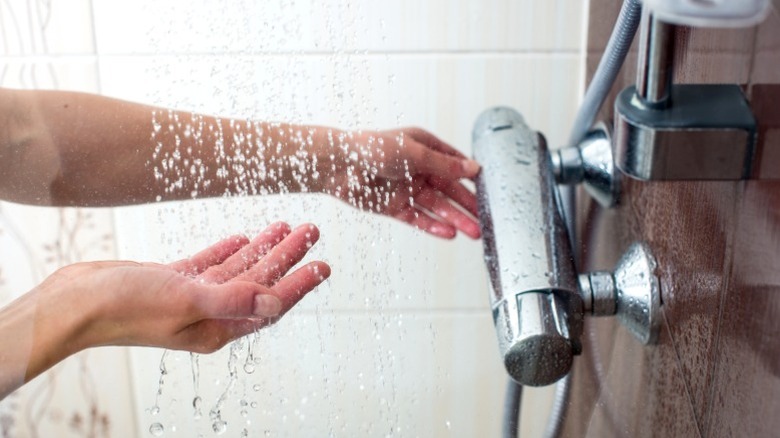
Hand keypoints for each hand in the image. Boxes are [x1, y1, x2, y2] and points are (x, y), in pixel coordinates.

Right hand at [3, 222, 328, 391]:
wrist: (75, 302)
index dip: (300, 284)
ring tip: (286, 225)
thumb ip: (233, 299)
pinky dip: (228, 250)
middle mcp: (210, 314)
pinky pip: (210, 264)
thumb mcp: (185, 301)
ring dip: (263, 248)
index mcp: (218, 327)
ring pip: (238, 270)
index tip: (324, 264)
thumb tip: (276, 302)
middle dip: (287, 256)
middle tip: (311, 230)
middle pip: (260, 281)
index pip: (270, 303)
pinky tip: (244, 237)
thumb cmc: (125, 308)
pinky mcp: (172, 281)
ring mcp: (191, 297)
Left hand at [320, 127, 480, 238]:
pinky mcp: (394, 207)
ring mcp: (406, 189)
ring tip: (474, 233)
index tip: (491, 192)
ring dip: (455, 220)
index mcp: (425, 147)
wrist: (337, 165)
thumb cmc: (372, 148)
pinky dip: (433, 226)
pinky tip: (449, 234)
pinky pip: (418, 218)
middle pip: (449, 190)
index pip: (455, 164)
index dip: (472, 178)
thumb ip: (444, 164)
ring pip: (437, 208)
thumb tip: (474, 169)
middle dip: (467, 205)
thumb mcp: (414, 153)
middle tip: (486, 221)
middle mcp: (418, 169)